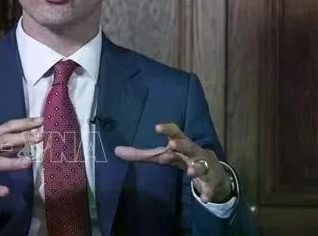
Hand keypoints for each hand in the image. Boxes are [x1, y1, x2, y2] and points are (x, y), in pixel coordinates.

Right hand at [0, 117, 43, 208]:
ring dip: (12, 162)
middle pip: (3, 141)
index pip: (6, 128)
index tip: (40, 121)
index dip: (24, 124)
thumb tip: (24, 141)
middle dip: (23, 138)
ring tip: (28, 163)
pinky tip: (5, 192)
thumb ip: (3, 147)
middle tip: (40, 136)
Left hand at [114, 123, 231, 202]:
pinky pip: (211, 187)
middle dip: (183, 144)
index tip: (157, 128)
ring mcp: (205, 166)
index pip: (175, 133)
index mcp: (181, 144)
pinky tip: (205, 199)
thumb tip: (115, 151)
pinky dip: (209, 192)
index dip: (167, 130)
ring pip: (202, 165)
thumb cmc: (182, 159)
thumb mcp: (162, 156)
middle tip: (173, 144)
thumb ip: (141, 155)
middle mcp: (194, 152)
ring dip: (197, 168)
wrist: (212, 172)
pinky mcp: (212, 181)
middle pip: (189, 146)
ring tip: (190, 172)